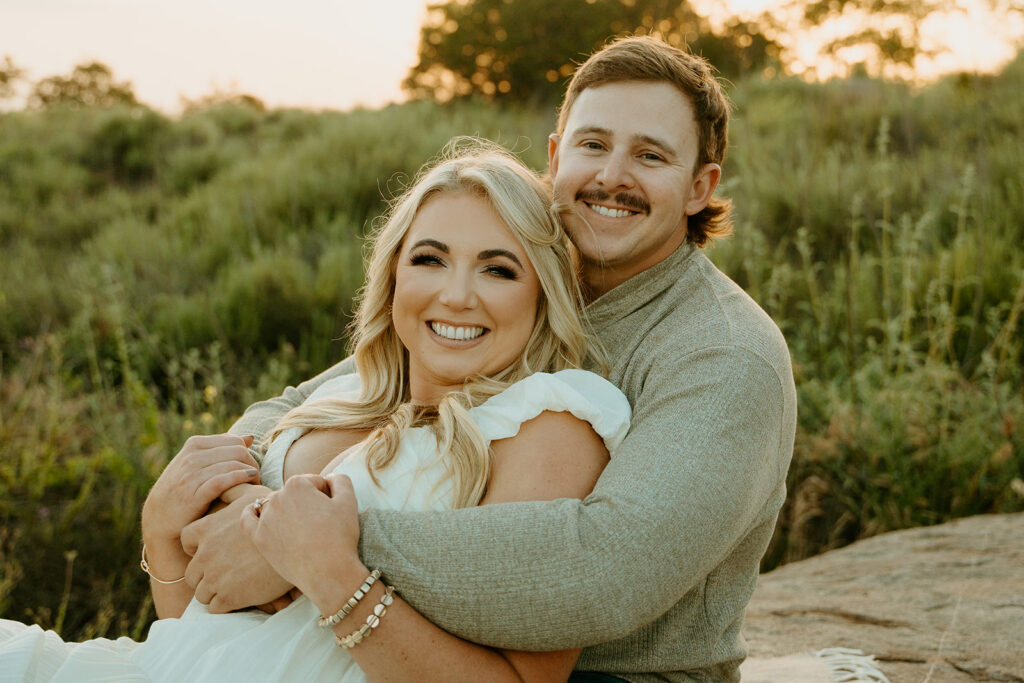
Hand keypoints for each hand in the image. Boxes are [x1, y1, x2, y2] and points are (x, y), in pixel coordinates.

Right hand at [142, 434, 259, 544]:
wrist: (159, 518)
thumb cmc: (184, 489)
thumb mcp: (198, 463)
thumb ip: (222, 449)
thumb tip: (250, 438)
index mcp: (194, 444)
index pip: (235, 441)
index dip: (249, 455)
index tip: (252, 469)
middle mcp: (192, 456)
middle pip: (238, 452)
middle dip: (252, 465)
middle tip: (256, 480)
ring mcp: (191, 474)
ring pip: (233, 464)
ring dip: (250, 475)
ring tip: (255, 486)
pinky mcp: (193, 494)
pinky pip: (224, 480)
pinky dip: (240, 479)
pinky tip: (250, 483)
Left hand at [181, 492, 292, 612]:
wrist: (299, 545)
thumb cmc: (277, 517)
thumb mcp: (253, 495)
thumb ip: (232, 490)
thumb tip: (223, 487)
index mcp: (207, 529)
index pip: (186, 541)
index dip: (197, 546)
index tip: (213, 549)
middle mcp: (205, 554)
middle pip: (191, 573)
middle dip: (205, 574)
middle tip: (225, 572)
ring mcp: (215, 578)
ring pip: (201, 593)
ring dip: (214, 591)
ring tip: (234, 587)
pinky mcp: (229, 598)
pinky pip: (215, 607)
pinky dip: (226, 604)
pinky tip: (241, 596)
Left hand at [241, 473, 363, 602]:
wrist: (327, 572)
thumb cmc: (340, 536)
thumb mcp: (349, 501)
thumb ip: (339, 479)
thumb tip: (328, 478)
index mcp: (297, 484)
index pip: (314, 482)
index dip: (327, 495)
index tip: (332, 511)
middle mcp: (277, 497)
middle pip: (294, 493)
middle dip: (307, 502)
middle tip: (320, 523)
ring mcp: (265, 518)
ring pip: (276, 505)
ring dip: (288, 511)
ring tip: (302, 529)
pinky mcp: (259, 538)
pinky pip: (248, 518)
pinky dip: (253, 513)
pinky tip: (261, 515)